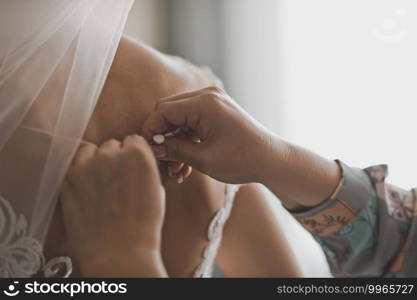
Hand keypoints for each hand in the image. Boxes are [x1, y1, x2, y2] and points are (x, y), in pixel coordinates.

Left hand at [60, 135, 166, 276]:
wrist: (119, 253)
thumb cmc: (143, 225)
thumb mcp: (156, 189)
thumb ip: (144, 168)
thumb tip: (136, 161)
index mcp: (138, 154)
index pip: (133, 140)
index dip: (133, 154)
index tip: (131, 167)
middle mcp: (111, 154)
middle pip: (112, 145)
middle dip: (115, 158)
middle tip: (116, 180)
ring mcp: (87, 165)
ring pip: (91, 150)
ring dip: (95, 161)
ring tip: (99, 183)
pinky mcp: (68, 179)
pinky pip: (73, 164)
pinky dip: (79, 171)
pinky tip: (86, 188)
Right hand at [142, 87, 271, 183]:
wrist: (271, 159)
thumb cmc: (243, 160)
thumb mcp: (204, 159)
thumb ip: (174, 150)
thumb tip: (152, 147)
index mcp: (205, 104)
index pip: (163, 110)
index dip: (151, 131)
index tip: (149, 152)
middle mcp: (207, 96)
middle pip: (168, 111)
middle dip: (162, 138)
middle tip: (163, 162)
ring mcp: (212, 102)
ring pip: (178, 119)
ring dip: (174, 143)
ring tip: (177, 171)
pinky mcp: (215, 111)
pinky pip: (191, 122)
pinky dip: (185, 141)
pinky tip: (186, 165)